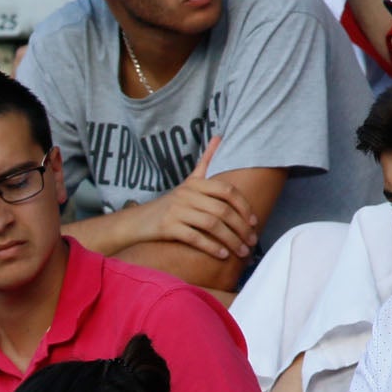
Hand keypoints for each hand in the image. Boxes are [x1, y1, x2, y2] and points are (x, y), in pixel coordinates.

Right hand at [141, 136, 257, 261]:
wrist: (137, 223)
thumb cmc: (169, 205)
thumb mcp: (188, 182)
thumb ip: (205, 161)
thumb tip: (219, 136)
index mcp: (195, 183)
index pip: (227, 192)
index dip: (244, 207)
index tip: (254, 222)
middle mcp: (186, 195)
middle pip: (222, 211)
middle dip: (241, 228)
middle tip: (251, 242)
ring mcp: (176, 211)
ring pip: (212, 225)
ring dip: (230, 240)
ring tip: (241, 251)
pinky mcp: (168, 228)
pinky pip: (195, 238)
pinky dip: (211, 247)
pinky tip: (222, 255)